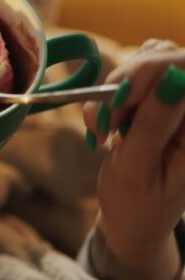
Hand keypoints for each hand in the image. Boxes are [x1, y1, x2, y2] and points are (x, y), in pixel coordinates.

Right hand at [83, 40, 184, 279]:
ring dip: (116, 88)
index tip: (117, 101)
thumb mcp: (138, 170)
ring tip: (102, 128)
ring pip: (148, 60)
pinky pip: (136, 73)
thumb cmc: (136, 205)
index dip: (152, 72)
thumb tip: (173, 76)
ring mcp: (177, 101)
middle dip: (127, 82)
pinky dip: (112, 93)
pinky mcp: (159, 98)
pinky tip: (105, 122)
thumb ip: (154, 123)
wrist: (132, 221)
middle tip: (103, 122)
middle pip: (167, 58)